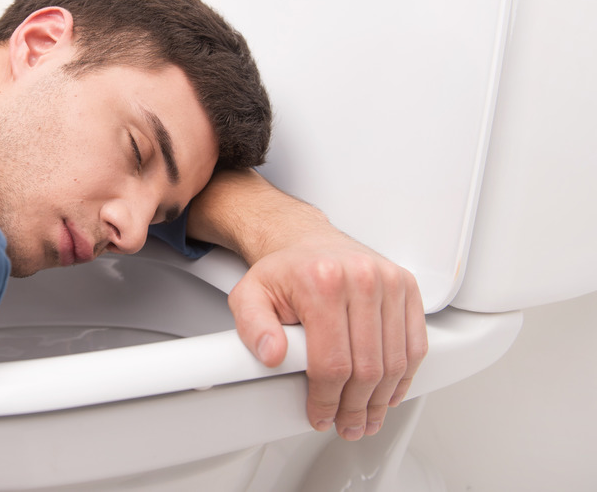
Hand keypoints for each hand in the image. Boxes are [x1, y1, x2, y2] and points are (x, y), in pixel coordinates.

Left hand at [228, 234, 426, 440]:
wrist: (306, 240)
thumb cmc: (284, 271)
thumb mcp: (250, 294)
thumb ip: (252, 326)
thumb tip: (270, 354)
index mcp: (322, 282)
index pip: (332, 362)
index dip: (327, 400)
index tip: (321, 416)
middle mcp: (361, 278)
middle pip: (368, 367)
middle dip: (356, 407)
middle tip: (347, 426)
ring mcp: (389, 281)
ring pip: (395, 361)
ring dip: (382, 399)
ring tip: (368, 417)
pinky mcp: (407, 286)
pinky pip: (415, 343)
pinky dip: (405, 375)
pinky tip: (390, 392)